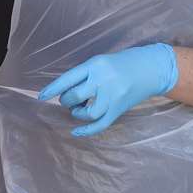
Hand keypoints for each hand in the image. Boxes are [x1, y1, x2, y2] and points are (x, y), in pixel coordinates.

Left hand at [37, 43, 178, 137]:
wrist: (151, 68)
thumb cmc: (123, 62)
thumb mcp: (102, 61)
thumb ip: (84, 74)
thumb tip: (64, 91)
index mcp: (97, 64)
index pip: (69, 78)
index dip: (53, 89)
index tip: (40, 96)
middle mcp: (104, 80)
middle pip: (75, 95)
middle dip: (67, 99)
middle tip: (70, 98)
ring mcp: (113, 96)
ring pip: (87, 112)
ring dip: (77, 112)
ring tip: (79, 107)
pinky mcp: (119, 109)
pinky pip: (100, 124)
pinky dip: (86, 130)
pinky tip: (75, 131)